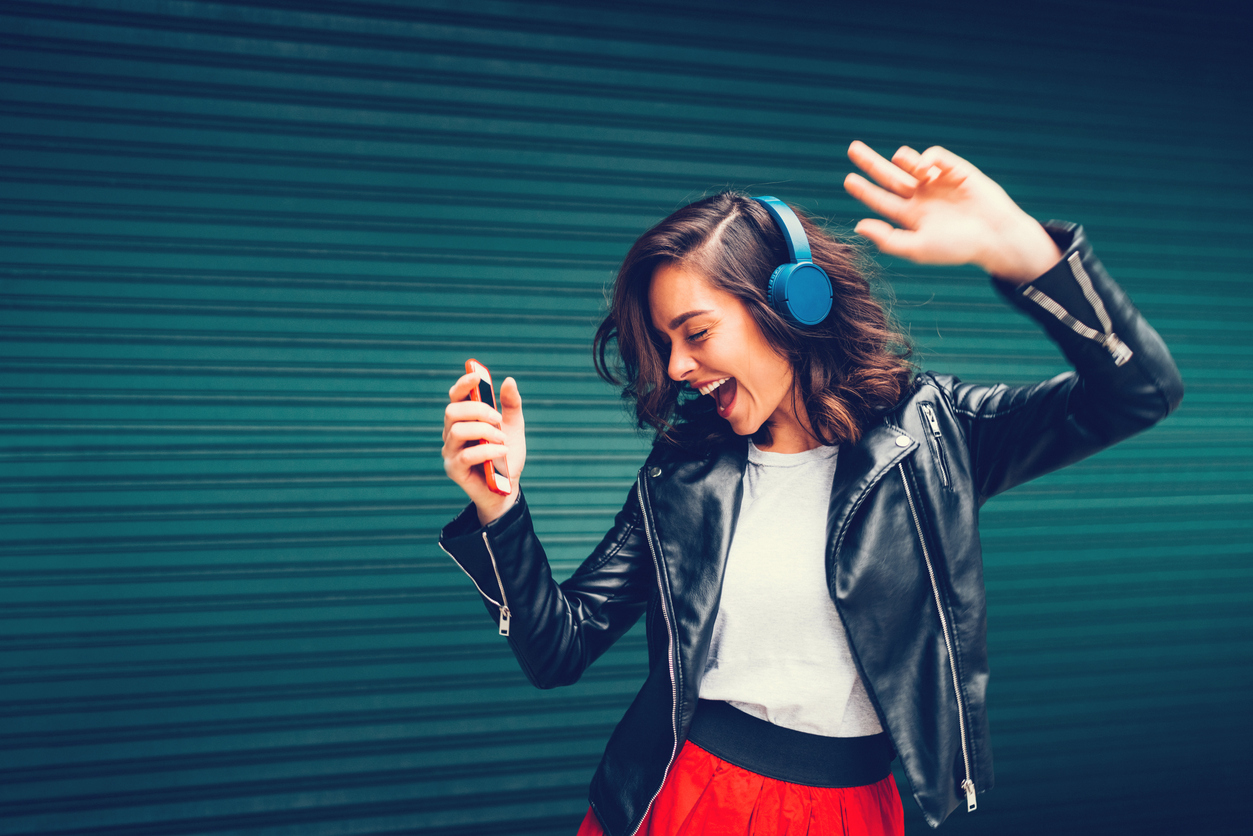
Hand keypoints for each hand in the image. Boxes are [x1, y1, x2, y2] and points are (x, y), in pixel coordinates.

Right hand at [442, 372, 526, 524]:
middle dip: (478, 410)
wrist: (508, 488)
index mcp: (464, 419)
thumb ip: (511, 405)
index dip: (463, 384)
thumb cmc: (507, 457)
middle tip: (498, 419)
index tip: (476, 376)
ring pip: (457, 430)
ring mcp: (450, 451)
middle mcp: (452, 433)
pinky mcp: (453, 469)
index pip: (456, 397)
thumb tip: (509, 380)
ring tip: (503, 440)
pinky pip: (466, 455)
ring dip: (485, 431)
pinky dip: (488, 450)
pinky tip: (503, 451)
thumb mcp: (514, 428)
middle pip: (453, 410)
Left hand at [843, 141, 1061, 283]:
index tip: (848, 179)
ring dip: (903, 159)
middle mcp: (921, 197)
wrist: (994, 236)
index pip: (881, 200)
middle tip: (852, 148)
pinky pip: (935, 156)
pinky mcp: (955, 170)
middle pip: (889, 176)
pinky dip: (927, 158)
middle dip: (870, 162)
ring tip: (901, 161)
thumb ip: (887, 239)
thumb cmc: (957, 247)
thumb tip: (859, 226)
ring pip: (910, 163)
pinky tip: (926, 168)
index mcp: (911, 216)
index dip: (864, 190)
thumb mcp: (918, 248)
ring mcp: (937, 182)